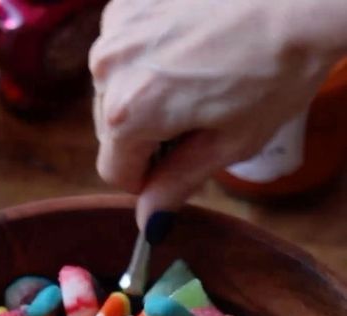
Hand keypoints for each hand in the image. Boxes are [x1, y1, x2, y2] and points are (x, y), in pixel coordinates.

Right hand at [89, 0, 342, 226]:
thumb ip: (178, 183)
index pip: (115, 172)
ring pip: (115, 87)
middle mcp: (109, 68)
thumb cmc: (274, 69)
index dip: (148, 179)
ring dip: (145, 93)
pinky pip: (127, 49)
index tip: (178, 167)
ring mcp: (117, 27)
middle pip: (112, 129)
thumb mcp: (228, 143)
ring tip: (196, 78)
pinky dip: (150, 57)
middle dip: (147, 134)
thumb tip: (149, 221)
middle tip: (197, 120)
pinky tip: (189, 49)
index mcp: (127, 113)